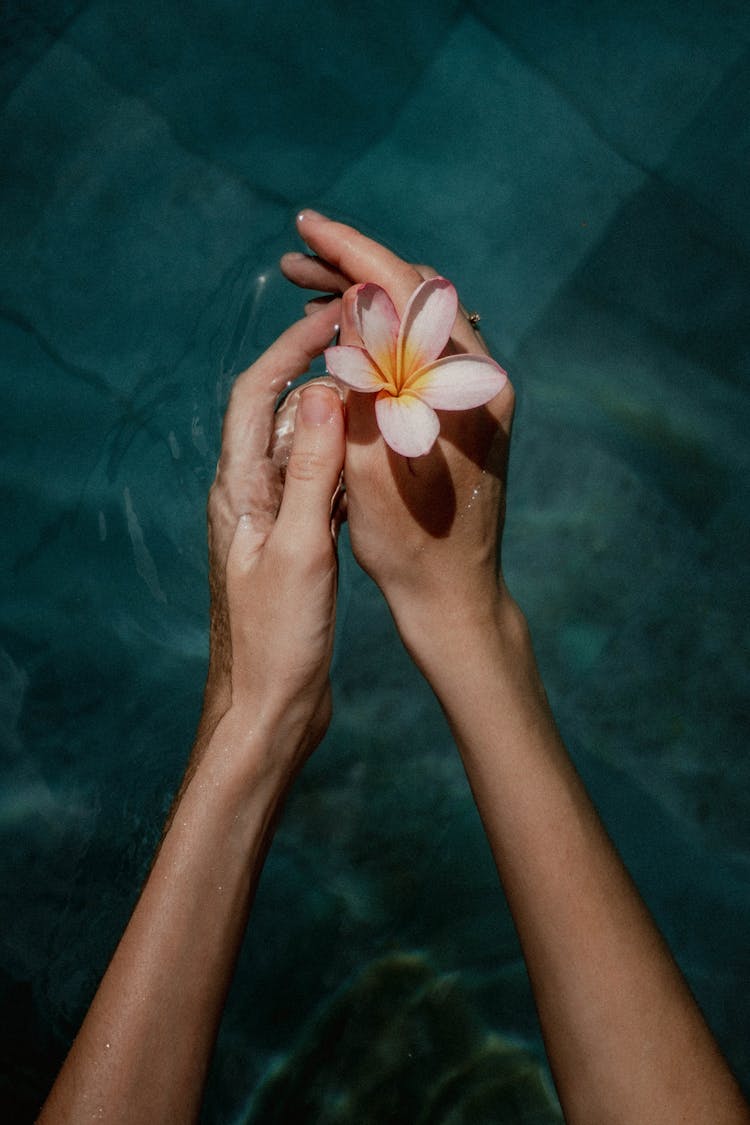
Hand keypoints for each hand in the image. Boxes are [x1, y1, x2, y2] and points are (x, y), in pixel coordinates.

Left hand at [198, 302, 344, 770]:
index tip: (337, 314)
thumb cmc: (276, 640)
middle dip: (325, 371)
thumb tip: (328, 393)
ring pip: (308, 447)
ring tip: (390, 385)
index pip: (258, 393)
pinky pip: (322, 485)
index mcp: (239, 489)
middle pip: (285, 412)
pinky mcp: (298, 544)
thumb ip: (313, 473)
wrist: (268, 708)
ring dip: (343, 415)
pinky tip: (383, 453)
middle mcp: (251, 494)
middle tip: (377, 342)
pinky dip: (350, 461)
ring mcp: (274, 519)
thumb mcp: (301, 552)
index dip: (294, 347)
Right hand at [281, 213, 515, 650]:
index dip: (355, 254)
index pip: (410, 293)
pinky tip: (342, 336)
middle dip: (354, 268)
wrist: (454, 597)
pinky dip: (380, 331)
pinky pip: (421, 348)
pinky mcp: (466, 408)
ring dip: (365, 298)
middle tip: (295, 260)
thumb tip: (349, 310)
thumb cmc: (411, 549)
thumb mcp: (370, 471)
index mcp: (467, 389)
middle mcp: (482, 380)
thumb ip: (361, 389)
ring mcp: (478, 393)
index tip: (307, 227)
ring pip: (418, 317)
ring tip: (306, 290)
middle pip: (417, 294)